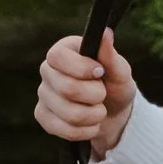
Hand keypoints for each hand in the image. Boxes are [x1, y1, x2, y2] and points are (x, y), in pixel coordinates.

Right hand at [35, 28, 135, 156]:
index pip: (58, 57)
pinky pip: (63, 129)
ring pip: (68, 113)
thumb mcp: (120, 71)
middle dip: (95, 95)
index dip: (80, 68)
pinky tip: (91, 124)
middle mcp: (48, 70)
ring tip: (100, 110)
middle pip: (67, 88)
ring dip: (94, 115)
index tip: (100, 72)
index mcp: (64, 51)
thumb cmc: (114, 85)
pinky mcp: (42, 116)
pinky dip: (85, 130)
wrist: (112, 113)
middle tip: (103, 93)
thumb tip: (106, 33)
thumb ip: (110, 56)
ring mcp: (43, 94)